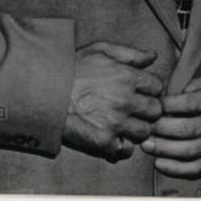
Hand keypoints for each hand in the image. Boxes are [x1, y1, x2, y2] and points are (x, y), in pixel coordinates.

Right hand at [62, 41, 162, 161]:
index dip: (150, 90)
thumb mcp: (101, 50)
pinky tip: (113, 137)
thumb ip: (130, 54)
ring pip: (144, 132)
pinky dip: (122, 146)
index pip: (158, 87)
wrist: (42, 91)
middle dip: (147, 109)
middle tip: (134, 109)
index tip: (140, 92)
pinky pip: (126, 150)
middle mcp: (126, 100)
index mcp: (128, 77)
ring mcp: (115, 122)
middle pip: (155, 111)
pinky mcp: (103, 141)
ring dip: (136, 129)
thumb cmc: (71, 68)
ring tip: (123, 124)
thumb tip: (152, 57)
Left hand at [141, 74, 200, 178]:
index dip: (168, 105)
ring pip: (189, 150)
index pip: (190, 103)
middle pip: (188, 129)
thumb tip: (166, 94)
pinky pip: (194, 169)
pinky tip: (158, 163)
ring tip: (146, 145)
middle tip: (145, 128)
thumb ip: (188, 84)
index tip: (153, 106)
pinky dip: (175, 169)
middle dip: (161, 129)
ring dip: (164, 149)